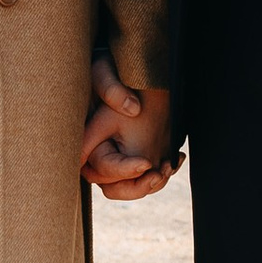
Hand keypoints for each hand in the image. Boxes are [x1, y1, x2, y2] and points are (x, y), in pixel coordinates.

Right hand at [81, 57, 177, 200]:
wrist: (132, 74)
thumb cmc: (111, 74)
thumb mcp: (106, 75)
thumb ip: (111, 88)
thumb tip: (131, 109)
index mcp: (87, 140)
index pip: (101, 169)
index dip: (123, 170)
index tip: (146, 162)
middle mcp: (97, 155)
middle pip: (112, 188)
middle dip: (137, 187)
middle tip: (158, 173)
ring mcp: (116, 160)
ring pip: (129, 188)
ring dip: (151, 183)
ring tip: (169, 165)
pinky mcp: (132, 160)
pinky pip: (142, 180)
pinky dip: (159, 176)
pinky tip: (174, 159)